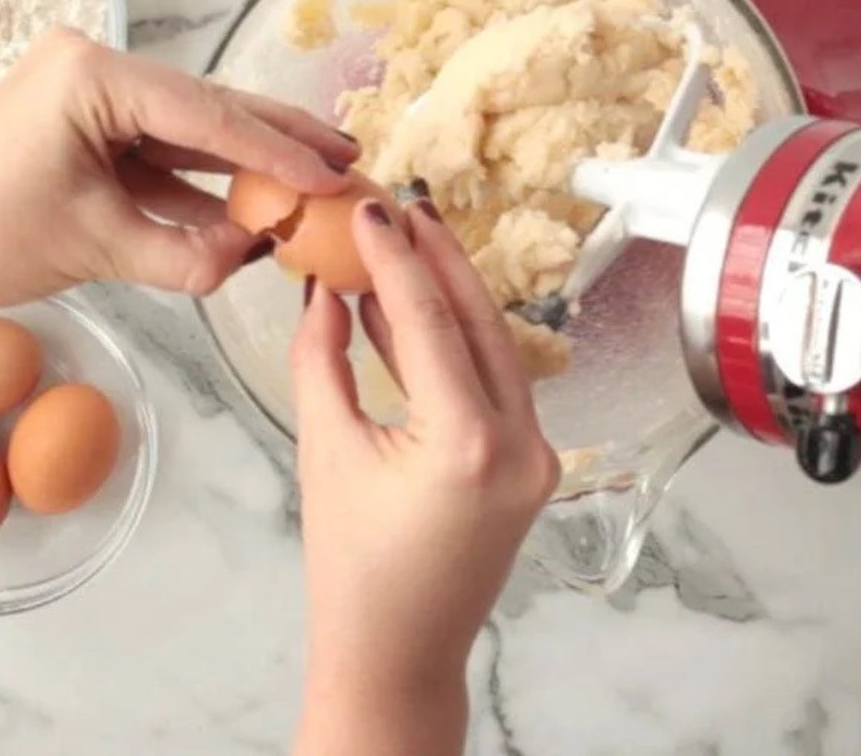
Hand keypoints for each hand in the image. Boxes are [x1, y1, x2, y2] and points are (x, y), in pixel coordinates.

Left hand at [0, 28, 356, 309]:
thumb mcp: (97, 247)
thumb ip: (190, 255)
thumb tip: (261, 255)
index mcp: (91, 76)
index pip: (205, 114)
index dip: (274, 150)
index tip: (329, 176)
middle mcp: (96, 65)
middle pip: (209, 105)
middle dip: (279, 135)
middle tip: (345, 154)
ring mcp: (93, 91)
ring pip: (192, 127)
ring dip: (249, 157)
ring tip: (319, 169)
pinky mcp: (90, 121)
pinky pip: (162, 149)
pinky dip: (203, 180)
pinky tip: (255, 202)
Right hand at [290, 194, 558, 755]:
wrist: (397, 653)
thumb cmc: (349, 568)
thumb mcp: (325, 450)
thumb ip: (322, 359)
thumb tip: (325, 288)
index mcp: (469, 445)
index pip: (433, 324)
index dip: (398, 259)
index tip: (373, 208)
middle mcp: (521, 443)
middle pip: (481, 322)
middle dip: (440, 258)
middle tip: (403, 206)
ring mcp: (538, 453)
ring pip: (494, 347)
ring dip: (450, 296)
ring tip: (405, 244)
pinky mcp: (534, 460)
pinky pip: (496, 382)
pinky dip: (456, 345)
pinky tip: (412, 314)